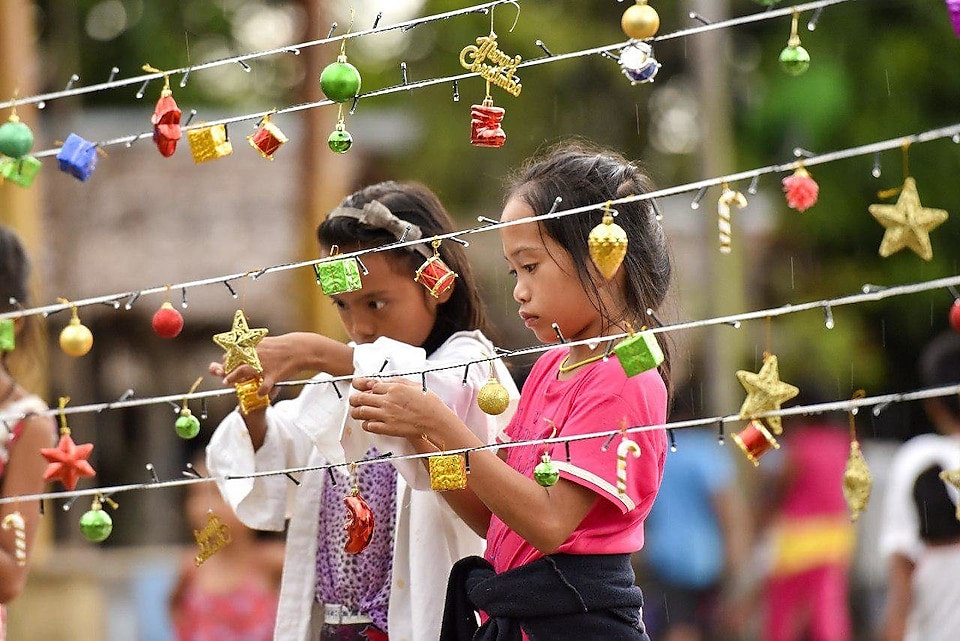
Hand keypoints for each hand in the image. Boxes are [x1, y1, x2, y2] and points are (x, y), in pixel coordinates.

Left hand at [209, 332, 350, 396]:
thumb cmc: (284, 346)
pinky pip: (263, 386)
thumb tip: (243, 346)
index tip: (227, 366)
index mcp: (253, 346)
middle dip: (228, 369)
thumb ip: (254, 346)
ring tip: (228, 383)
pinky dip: (261, 391)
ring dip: (233, 378)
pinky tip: (259, 394)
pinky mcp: (272, 374)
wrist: (300, 349)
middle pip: (233, 362)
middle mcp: (255, 354)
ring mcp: (263, 364)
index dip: (228, 361)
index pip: (232, 353)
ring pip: (242, 372)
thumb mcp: (266, 342)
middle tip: (227, 376)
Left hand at [349, 377, 456, 442]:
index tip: (360, 387)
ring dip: (356, 411)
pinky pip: (369, 426)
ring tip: (357, 412)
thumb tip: (386, 381)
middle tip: (353, 400)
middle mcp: (387, 400)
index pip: (371, 385)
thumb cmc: (429, 403)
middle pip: (361, 398)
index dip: (364, 386)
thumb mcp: (415, 385)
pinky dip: (366, 424)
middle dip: (354, 399)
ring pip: (361, 412)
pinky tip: (368, 422)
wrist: (435, 421)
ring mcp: (386, 415)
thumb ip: (398, 381)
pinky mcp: (387, 428)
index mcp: (394, 388)